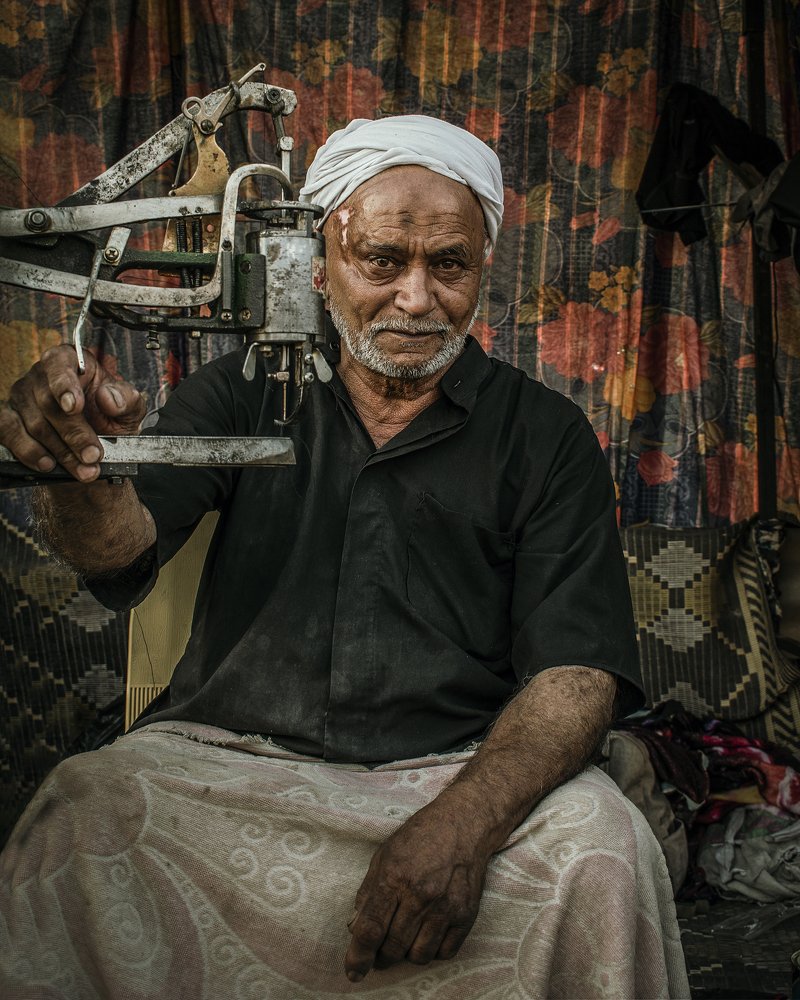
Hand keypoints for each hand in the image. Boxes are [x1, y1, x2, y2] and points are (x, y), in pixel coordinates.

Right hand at [0, 344, 144, 481]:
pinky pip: (10, 433)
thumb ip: (126, 399)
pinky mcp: (8, 418)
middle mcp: (41, 375)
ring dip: (61, 452)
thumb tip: (108, 399)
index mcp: (71, 361)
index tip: (74, 407)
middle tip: (93, 455)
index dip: (64, 385)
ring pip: (35, 424)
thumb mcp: (130, 408)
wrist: (94, 444)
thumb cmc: (110, 417)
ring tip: (84, 470)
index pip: (59, 364)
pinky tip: (49, 465)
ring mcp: (21, 396)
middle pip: (49, 403)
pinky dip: (29, 452)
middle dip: (74, 434)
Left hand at [344, 797, 489, 981]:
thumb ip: (368, 893)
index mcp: (394, 877)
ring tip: (405, 939)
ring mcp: (446, 907)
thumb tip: (354, 928)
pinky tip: (427, 934)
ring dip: (407, 954)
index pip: (371, 929)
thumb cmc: (419, 837)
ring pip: (419, 956)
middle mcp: (420, 895)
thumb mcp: (384, 856)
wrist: (463, 823)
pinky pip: (445, 953)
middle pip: (393, 948)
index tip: (353, 972)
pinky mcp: (466, 914)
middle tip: (380, 949)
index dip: (358, 956)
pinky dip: (432, 950)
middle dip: (382, 956)